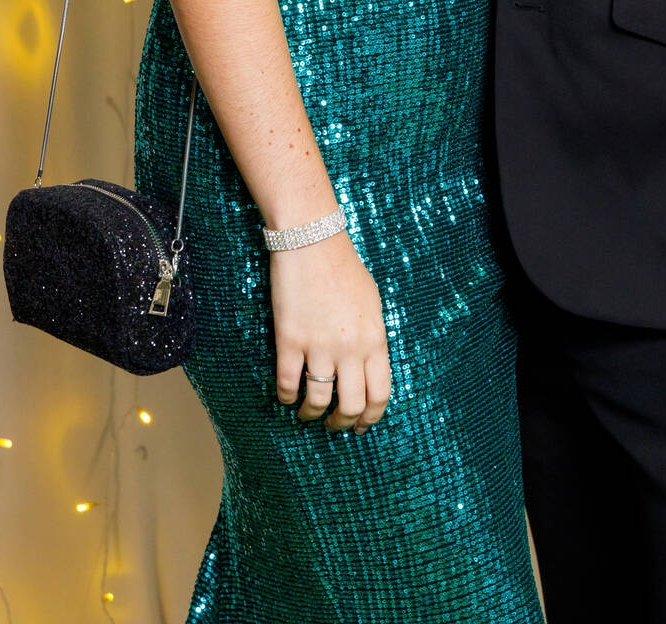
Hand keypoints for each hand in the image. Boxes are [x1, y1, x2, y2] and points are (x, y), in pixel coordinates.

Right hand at [270, 231, 391, 432]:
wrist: (311, 240)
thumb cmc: (343, 267)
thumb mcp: (371, 303)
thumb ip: (372, 338)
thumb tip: (367, 367)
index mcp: (375, 338)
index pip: (379, 395)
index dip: (370, 418)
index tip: (360, 426)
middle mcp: (351, 348)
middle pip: (351, 406)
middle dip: (342, 423)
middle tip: (334, 425)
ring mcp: (319, 346)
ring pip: (318, 401)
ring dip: (312, 414)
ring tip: (307, 412)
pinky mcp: (290, 340)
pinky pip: (288, 384)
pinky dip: (286, 396)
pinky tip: (287, 394)